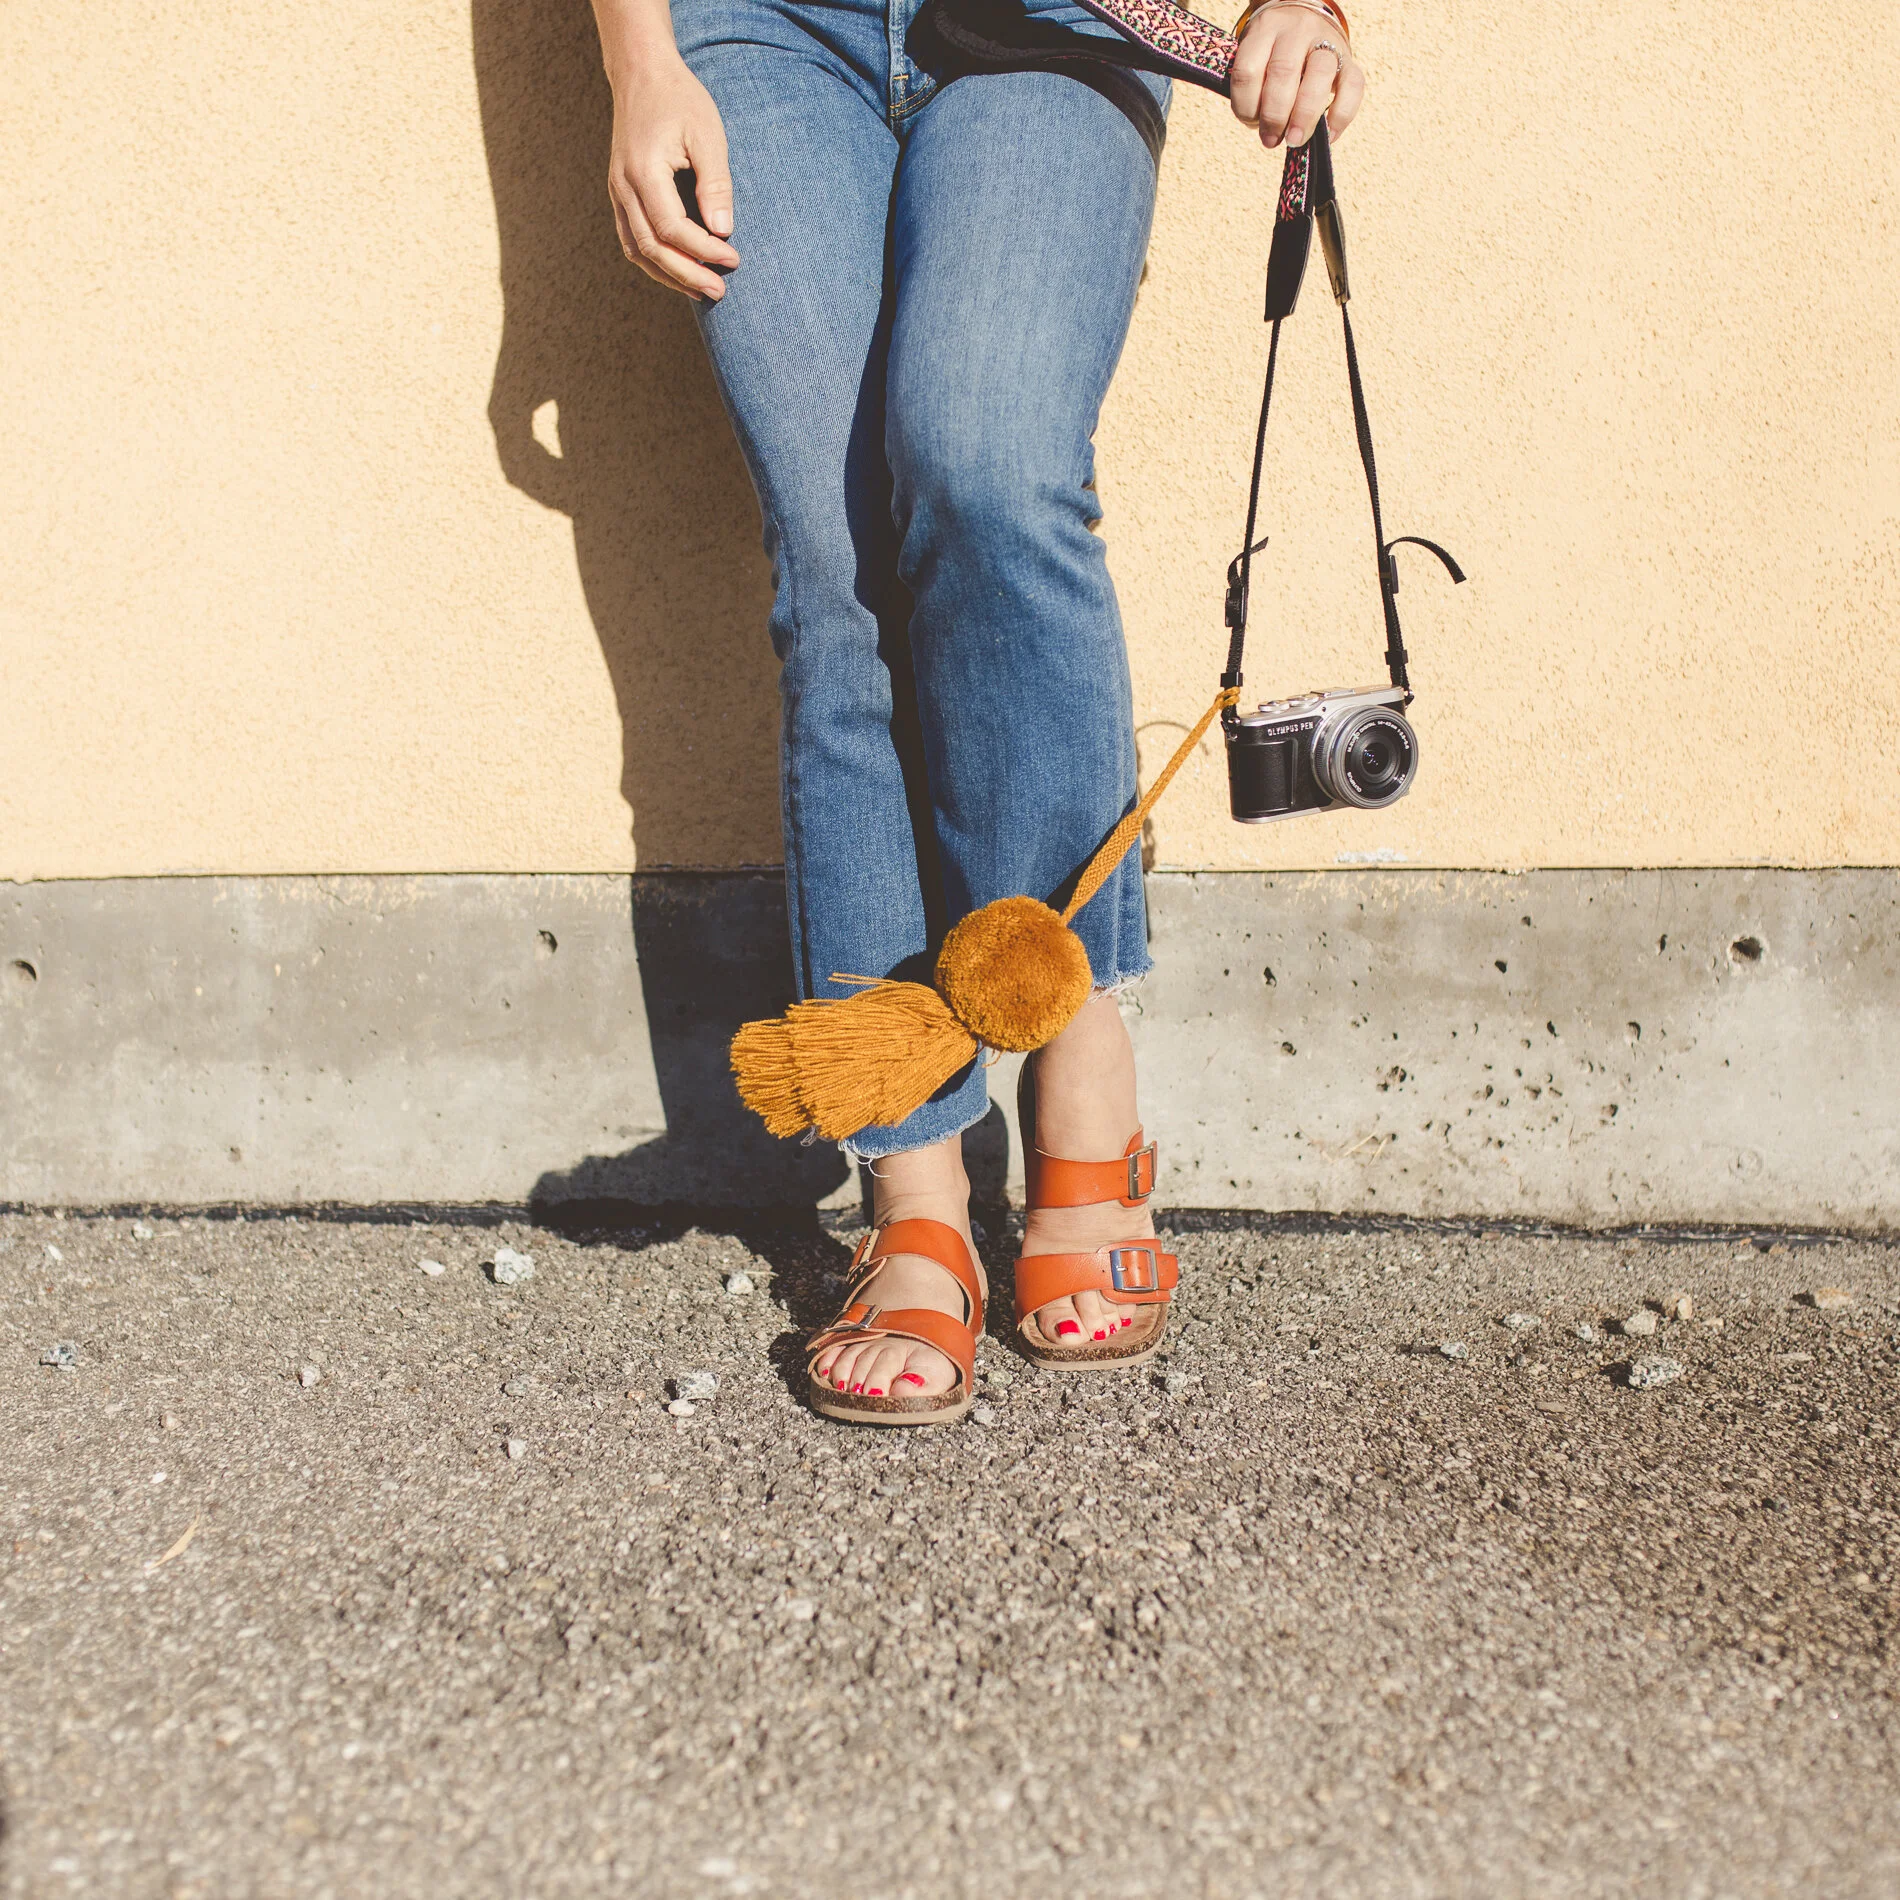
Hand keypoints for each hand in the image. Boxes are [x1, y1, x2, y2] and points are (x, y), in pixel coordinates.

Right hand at [605, 56, 738, 300]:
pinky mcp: (619, 193)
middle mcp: (623, 186)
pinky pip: (631, 239)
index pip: (672, 229)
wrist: (642, 73)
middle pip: (652, 249)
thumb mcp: (707, 135)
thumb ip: (715, 184)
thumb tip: (723, 231)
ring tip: (701, 291)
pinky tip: (679, 271)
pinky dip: (654, 261)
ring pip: (637, 251)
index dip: (704, 250)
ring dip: (669, 276)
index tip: (734, 258)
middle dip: (688, 274)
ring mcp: (617, 192)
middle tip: (720, 292)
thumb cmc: (679, 99)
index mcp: (644, 171)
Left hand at [1229, 4, 1365, 150]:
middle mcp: (1296, 31)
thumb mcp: (1256, 59)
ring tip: (1294, 140)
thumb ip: (1256, 90)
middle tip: (1271, 140)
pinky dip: (1341, 115)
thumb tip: (1268, 133)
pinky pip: (1353, 85)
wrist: (1306, 20)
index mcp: (1265, 30)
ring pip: (1318, 75)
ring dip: (1304, 116)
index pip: (1248, 71)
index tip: (1251, 123)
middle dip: (1274, 116)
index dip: (1246, 106)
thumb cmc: (1274, 53)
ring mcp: (1326, 42)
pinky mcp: (1349, 59)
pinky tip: (1329, 135)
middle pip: (1283, 72)